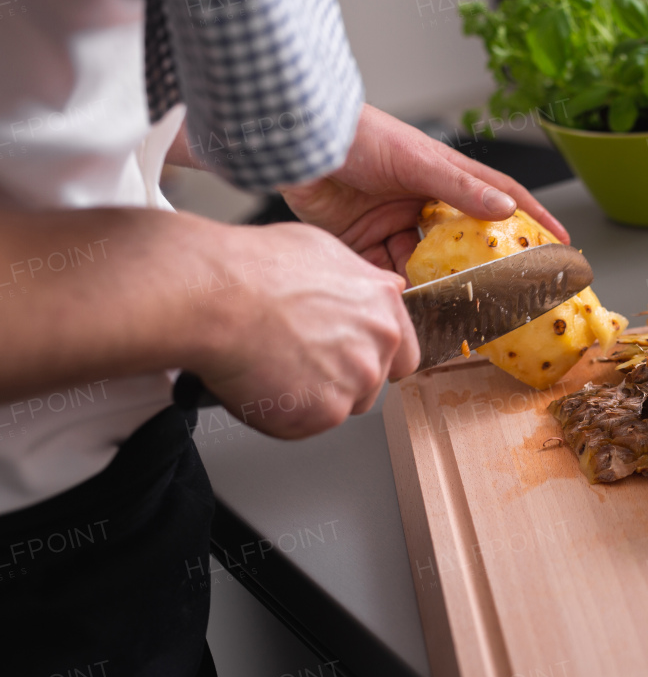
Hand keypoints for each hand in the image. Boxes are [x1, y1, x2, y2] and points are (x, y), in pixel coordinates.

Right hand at [193, 220, 419, 437]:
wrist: (215, 297)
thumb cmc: (254, 268)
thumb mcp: (322, 251)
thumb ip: (359, 281)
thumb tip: (374, 289)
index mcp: (383, 305)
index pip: (403, 353)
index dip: (375, 359)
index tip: (355, 361)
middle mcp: (377, 345)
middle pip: (369, 383)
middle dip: (337, 378)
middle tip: (296, 358)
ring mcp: (354, 382)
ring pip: (337, 406)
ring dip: (310, 397)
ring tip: (273, 365)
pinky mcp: (324, 413)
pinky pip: (304, 424)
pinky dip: (281, 413)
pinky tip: (260, 382)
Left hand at [278, 105, 569, 275]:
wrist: (298, 145)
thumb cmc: (358, 136)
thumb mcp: (416, 160)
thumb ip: (460, 188)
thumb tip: (505, 210)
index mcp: (442, 176)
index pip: (497, 199)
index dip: (531, 219)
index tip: (560, 242)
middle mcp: (422, 202)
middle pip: (462, 242)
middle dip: (479, 269)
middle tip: (503, 294)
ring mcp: (393, 225)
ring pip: (425, 265)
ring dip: (435, 285)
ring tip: (451, 307)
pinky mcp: (361, 244)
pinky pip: (387, 274)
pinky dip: (397, 291)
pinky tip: (406, 304)